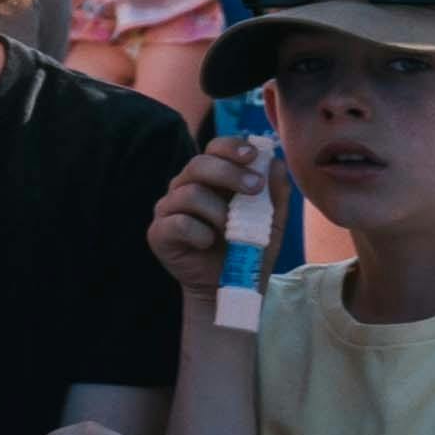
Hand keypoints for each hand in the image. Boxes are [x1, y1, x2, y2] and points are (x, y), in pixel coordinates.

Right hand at [143, 134, 264, 294]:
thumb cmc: (248, 249)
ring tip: (231, 232)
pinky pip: (179, 223)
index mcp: (211, 178)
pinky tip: (208, 243)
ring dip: (219, 213)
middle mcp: (185, 187)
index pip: (214, 148)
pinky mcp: (158, 233)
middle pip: (198, 164)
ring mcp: (169, 209)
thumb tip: (276, 163)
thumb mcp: (271, 222)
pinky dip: (200, 234)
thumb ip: (275, 194)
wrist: (231, 287)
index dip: (231, 147)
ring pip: (190, 194)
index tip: (253, 155)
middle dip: (229, 173)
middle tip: (254, 188)